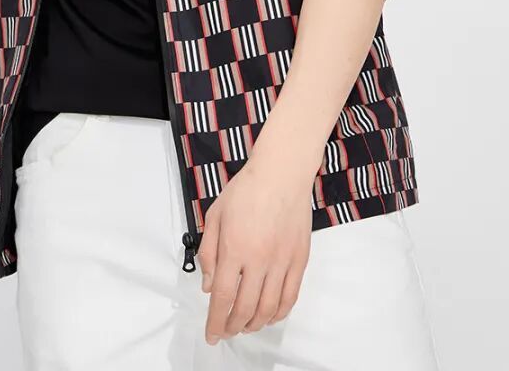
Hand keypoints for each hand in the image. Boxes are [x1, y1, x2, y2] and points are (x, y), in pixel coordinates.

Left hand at [197, 156, 311, 344]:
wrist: (281, 173)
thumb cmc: (246, 190)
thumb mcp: (215, 215)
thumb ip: (209, 253)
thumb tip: (209, 286)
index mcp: (234, 248)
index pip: (223, 297)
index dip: (216, 322)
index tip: (211, 335)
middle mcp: (259, 259)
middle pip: (245, 309)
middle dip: (233, 327)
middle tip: (226, 331)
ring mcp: (282, 261)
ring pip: (269, 308)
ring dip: (255, 324)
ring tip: (245, 326)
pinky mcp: (299, 260)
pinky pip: (290, 297)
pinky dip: (279, 313)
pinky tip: (269, 316)